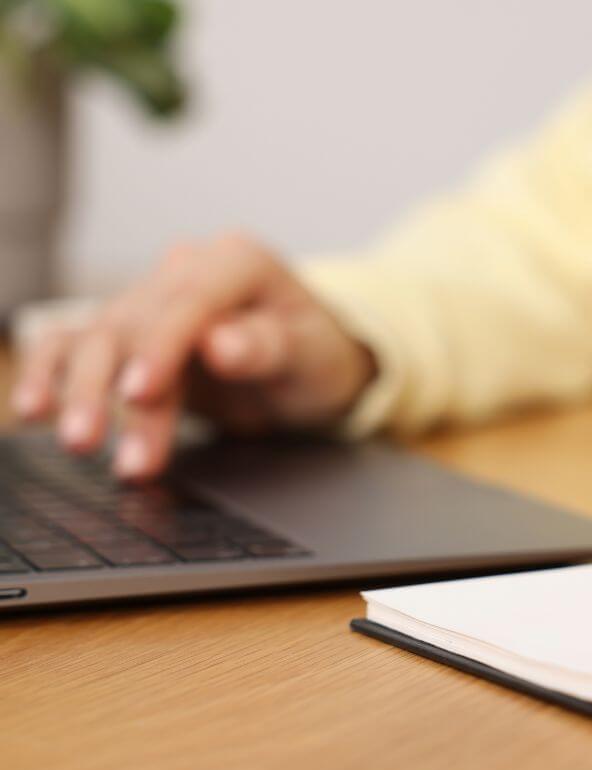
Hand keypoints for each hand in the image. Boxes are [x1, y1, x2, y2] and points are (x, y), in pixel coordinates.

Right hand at [11, 233, 375, 478]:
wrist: (307, 368)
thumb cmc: (315, 357)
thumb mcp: (312, 357)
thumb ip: (269, 347)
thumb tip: (221, 343)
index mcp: (238, 262)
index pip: (190, 300)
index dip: (161, 345)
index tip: (140, 392)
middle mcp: (187, 271)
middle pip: (138, 323)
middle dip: (115, 388)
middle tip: (100, 443)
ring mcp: (152, 300)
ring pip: (100, 337)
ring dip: (82, 391)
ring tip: (78, 442)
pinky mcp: (129, 334)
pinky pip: (77, 344)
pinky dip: (51, 373)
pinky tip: (35, 407)